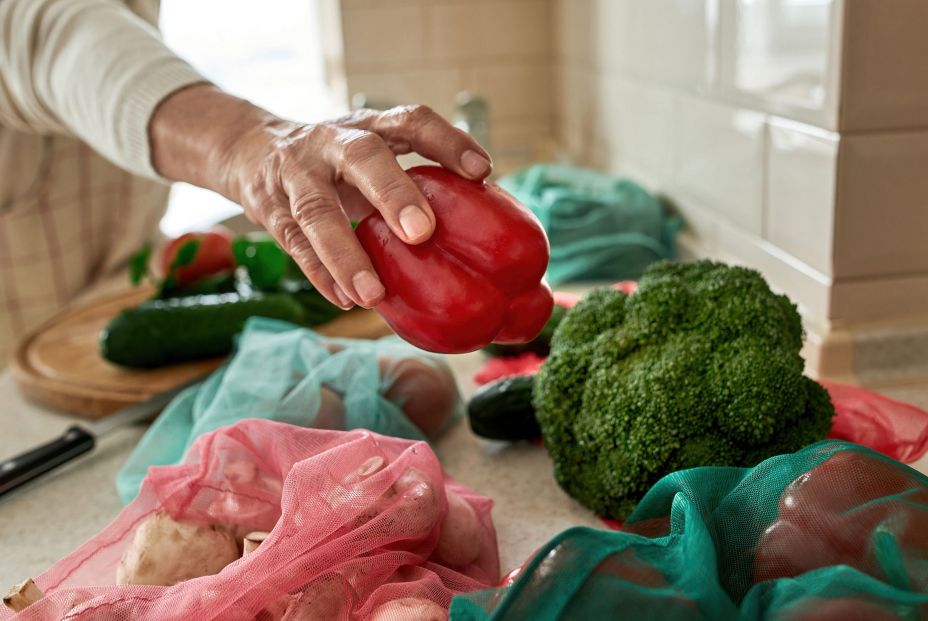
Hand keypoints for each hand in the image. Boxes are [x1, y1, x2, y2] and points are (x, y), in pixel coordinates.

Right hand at [226, 106, 491, 308]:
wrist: (249, 149)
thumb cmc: (335, 160)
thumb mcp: (371, 154)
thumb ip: (412, 179)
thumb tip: (480, 222)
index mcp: (368, 126)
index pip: (411, 120)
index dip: (447, 141)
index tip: (481, 171)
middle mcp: (332, 143)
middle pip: (362, 158)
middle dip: (392, 193)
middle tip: (422, 232)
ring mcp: (296, 176)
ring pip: (316, 212)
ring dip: (345, 254)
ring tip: (373, 294)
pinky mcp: (272, 210)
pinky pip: (295, 245)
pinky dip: (320, 274)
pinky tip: (346, 300)